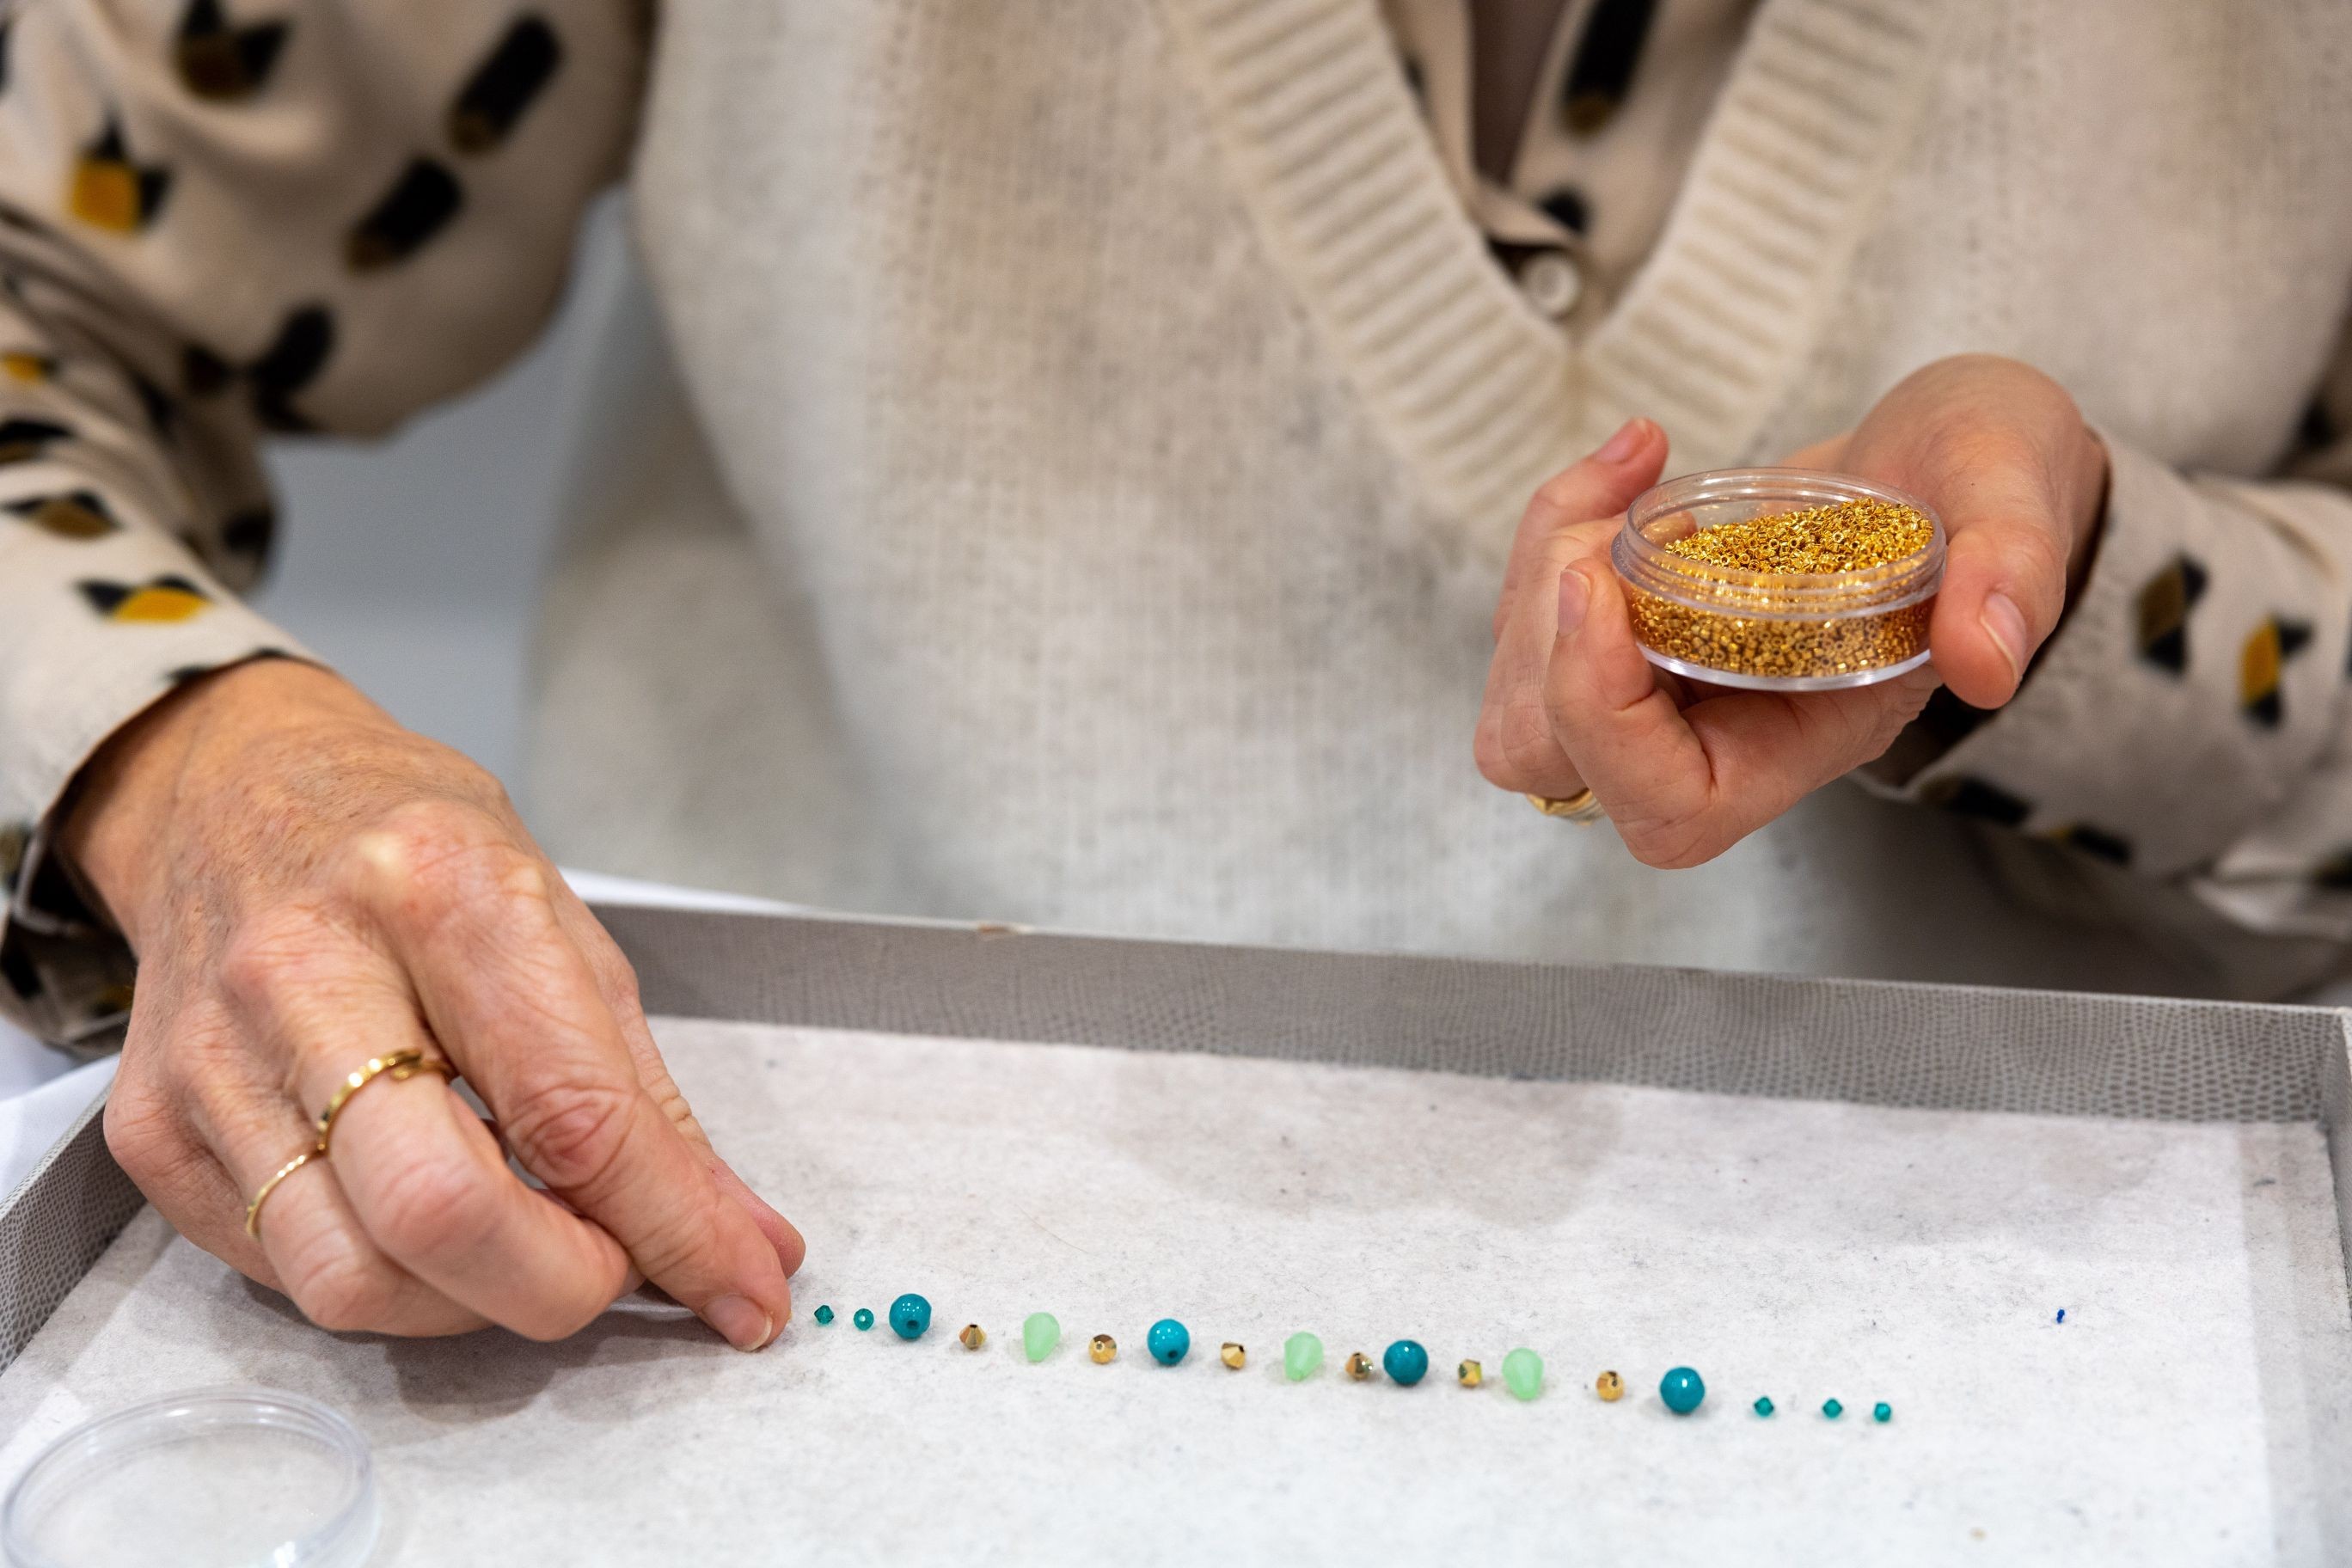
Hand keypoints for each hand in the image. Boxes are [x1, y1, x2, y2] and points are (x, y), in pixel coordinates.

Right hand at [63, 658, 803, 1343]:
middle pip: (441, 1213)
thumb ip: (651, 1106)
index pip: (573, 1111)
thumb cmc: (417, 852)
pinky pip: (284, 1274)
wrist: (233, 789)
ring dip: (470, 1301)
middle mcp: (309, 972)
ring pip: (352, 1277)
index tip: (743, 1290)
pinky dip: (386, 1278)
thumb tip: (745, 1248)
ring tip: (517, 1236)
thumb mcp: (563, 932)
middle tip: (609, 1266)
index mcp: (442, 894)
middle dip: (559, 1286)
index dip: (673, 1227)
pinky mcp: (150, 1131)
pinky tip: (419, 1213)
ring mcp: (213, 1059)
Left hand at [1474, 355, 2107, 866]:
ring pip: (1522, 693)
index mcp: (1807, 739)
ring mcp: (1665, 680)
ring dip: (1538, 576)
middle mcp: (1720, 730)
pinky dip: (1558, 524)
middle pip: (1552, 758)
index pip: (1667, 804)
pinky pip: (1536, 611)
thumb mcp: (2022, 497)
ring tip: (1632, 483)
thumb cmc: (1989, 480)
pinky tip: (1638, 456)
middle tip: (1614, 533)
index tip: (1602, 590)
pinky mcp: (1630, 624)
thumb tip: (1988, 659)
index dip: (1605, 720)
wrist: (1954, 447)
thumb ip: (2014, 573)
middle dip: (1543, 645)